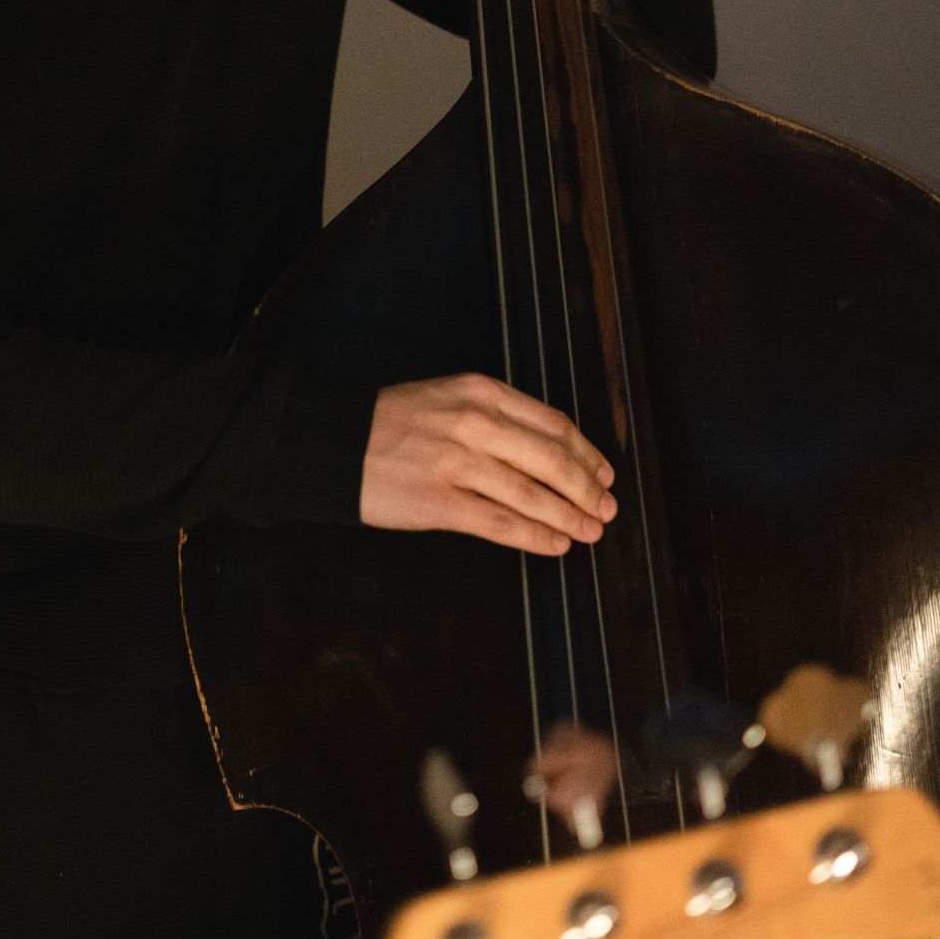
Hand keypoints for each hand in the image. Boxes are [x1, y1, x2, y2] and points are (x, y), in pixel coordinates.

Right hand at [360, 374, 615, 555]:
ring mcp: (456, 463)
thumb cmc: (392, 423)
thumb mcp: (449, 399)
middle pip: (551, 459)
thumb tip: (553, 452)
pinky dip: (534, 536)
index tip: (605, 474)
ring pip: (532, 494)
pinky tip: (555, 545)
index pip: (553, 424)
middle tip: (607, 510)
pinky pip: (499, 522)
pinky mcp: (437, 502)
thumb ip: (498, 416)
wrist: (332, 441)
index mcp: (481, 392)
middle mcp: (474, 423)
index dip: (587, 454)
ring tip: (590, 532)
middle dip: (588, 490)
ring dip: (569, 517)